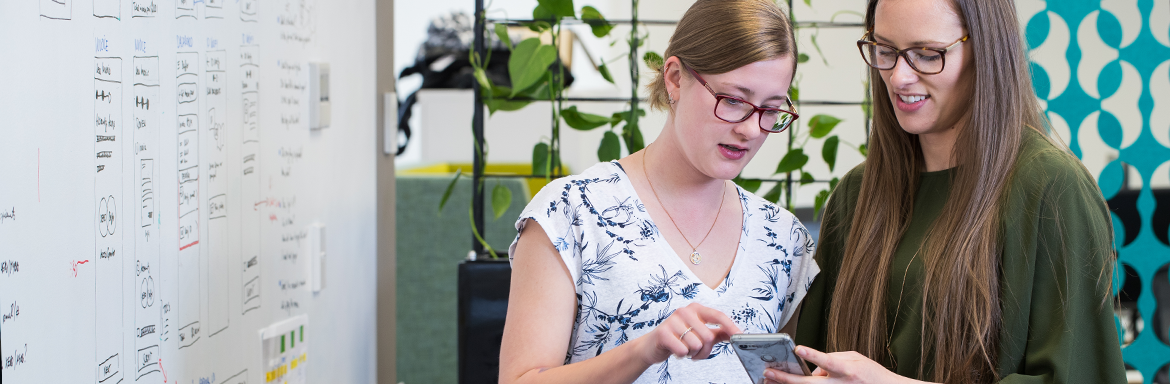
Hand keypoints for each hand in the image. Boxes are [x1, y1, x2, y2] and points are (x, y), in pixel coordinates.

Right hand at [633, 303, 741, 365]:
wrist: (653, 345)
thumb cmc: (678, 337)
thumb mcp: (699, 332)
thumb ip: (718, 332)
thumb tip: (736, 333)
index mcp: (696, 309)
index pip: (718, 315)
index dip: (730, 326)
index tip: (740, 336)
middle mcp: (685, 311)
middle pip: (708, 336)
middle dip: (704, 349)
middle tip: (695, 350)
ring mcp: (673, 320)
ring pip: (696, 345)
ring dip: (692, 353)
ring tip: (684, 348)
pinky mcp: (663, 332)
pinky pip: (683, 350)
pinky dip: (682, 355)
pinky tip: (676, 350)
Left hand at [763, 346, 926, 383]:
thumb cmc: (870, 373)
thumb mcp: (854, 358)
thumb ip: (831, 358)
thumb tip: (812, 370)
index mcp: (847, 370)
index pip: (827, 361)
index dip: (812, 356)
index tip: (798, 350)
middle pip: (808, 383)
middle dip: (786, 378)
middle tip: (768, 373)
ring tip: (769, 381)